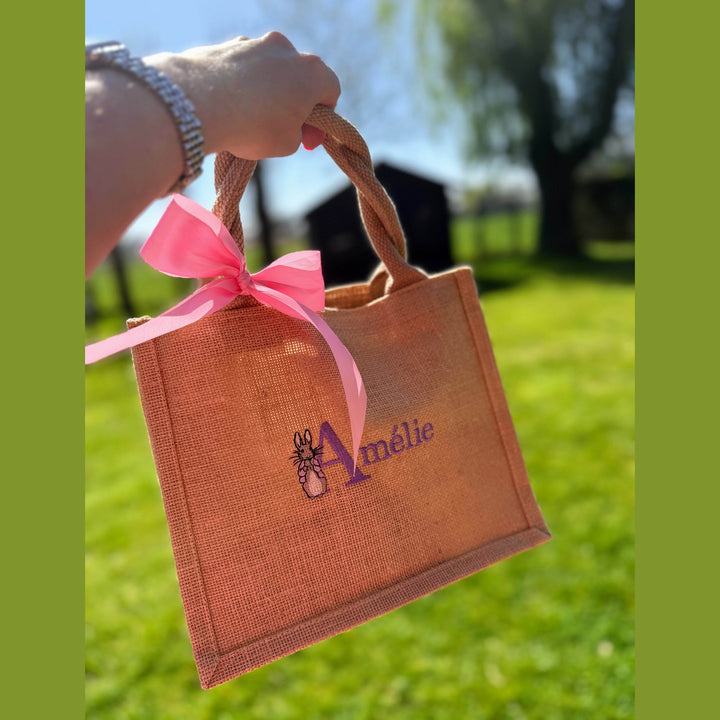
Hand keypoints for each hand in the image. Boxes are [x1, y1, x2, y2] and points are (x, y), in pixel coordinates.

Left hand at [146, 32, 340, 158]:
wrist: (201, 104)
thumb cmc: (254, 127)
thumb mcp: (288, 144)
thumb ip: (297, 132)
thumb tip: (289, 124)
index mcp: (312, 72)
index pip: (331, 91)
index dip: (323, 119)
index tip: (308, 139)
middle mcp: (287, 49)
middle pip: (300, 77)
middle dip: (295, 102)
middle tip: (283, 129)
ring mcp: (255, 43)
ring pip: (269, 70)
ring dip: (267, 92)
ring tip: (251, 120)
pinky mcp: (227, 45)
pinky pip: (242, 68)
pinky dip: (242, 84)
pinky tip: (230, 107)